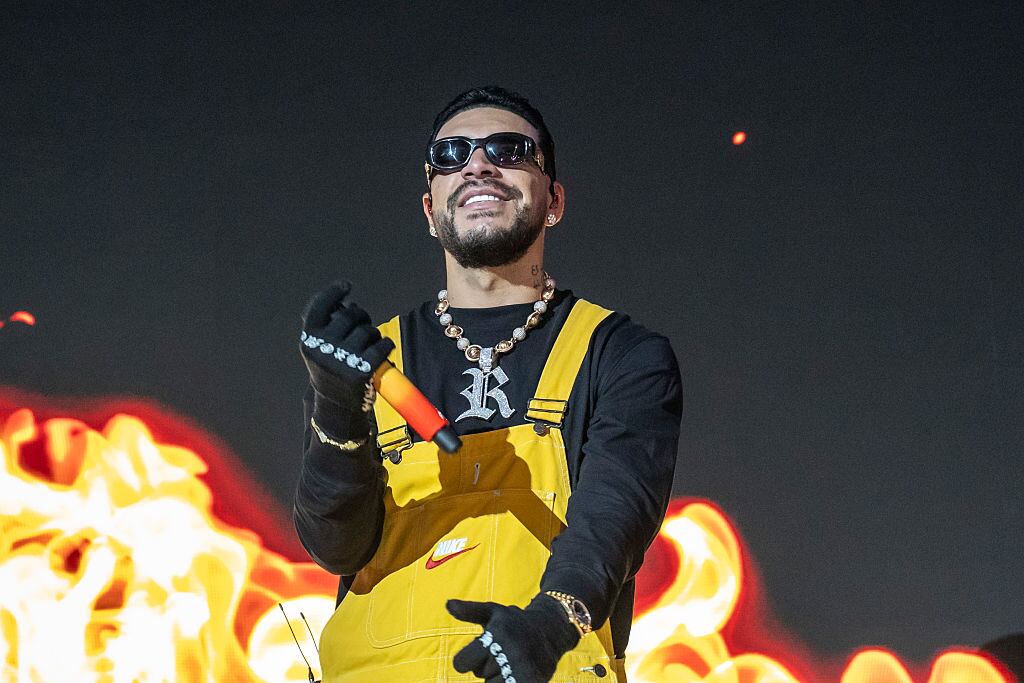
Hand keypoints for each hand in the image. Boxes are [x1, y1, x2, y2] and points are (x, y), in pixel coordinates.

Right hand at [300, 281, 393, 436]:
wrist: (336, 407)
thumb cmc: (331, 370)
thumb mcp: (320, 348)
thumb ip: (327, 326)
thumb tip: (345, 304)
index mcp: (309, 340)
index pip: (319, 307)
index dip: (333, 292)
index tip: (346, 286)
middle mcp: (322, 348)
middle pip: (350, 316)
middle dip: (361, 316)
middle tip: (363, 324)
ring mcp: (342, 360)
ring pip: (368, 331)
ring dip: (374, 334)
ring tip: (369, 345)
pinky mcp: (361, 371)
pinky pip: (382, 346)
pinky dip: (385, 346)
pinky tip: (383, 351)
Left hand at [448, 595, 579, 682]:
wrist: (551, 630)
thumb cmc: (515, 622)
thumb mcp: (493, 611)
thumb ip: (470, 611)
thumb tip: (448, 604)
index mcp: (494, 636)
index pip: (460, 664)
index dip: (467, 659)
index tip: (483, 649)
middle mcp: (508, 652)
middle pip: (479, 674)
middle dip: (487, 666)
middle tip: (503, 652)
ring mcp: (520, 669)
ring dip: (499, 678)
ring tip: (511, 662)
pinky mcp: (531, 681)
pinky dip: (508, 681)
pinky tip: (514, 674)